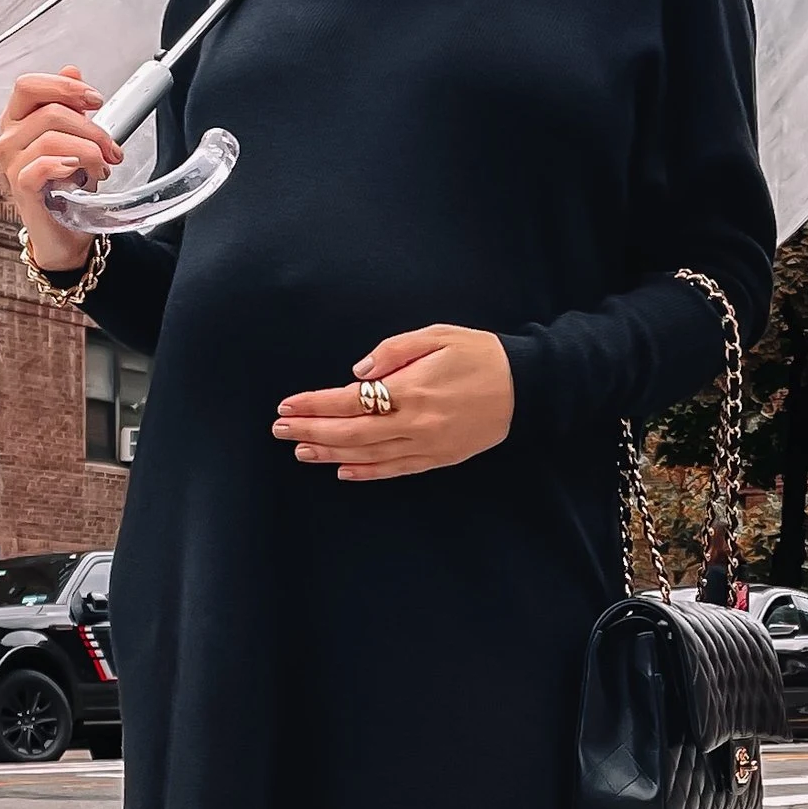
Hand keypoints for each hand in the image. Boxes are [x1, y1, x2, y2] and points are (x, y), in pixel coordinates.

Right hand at [0, 68, 121, 270]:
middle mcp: (9, 139)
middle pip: (50, 112)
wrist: (67, 232)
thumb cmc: (68, 187)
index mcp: (18, 120)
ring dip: (89, 152)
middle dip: (91, 129)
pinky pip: (42, 165)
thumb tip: (72, 69)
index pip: (29, 85)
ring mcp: (11, 163)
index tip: (96, 100)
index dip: (65, 86)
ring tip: (101, 168)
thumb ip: (71, 105)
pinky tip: (81, 174)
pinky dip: (69, 165)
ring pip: (52, 138)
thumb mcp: (76, 139)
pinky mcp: (20, 186)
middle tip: (111, 148)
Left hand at [274, 325, 514, 481]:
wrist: (527, 386)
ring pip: (368, 455)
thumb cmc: (481, 354)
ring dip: (330, 453)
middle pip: (351, 432)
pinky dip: (366, 472)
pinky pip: (395, 470)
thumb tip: (359, 373)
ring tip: (300, 451)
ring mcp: (427, 445)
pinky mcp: (439, 458)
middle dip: (311, 431)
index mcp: (412, 389)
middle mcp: (415, 422)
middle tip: (279, 430)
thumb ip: (394, 351)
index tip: (287, 405)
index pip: (349, 401)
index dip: (314, 405)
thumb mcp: (437, 336)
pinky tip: (342, 470)